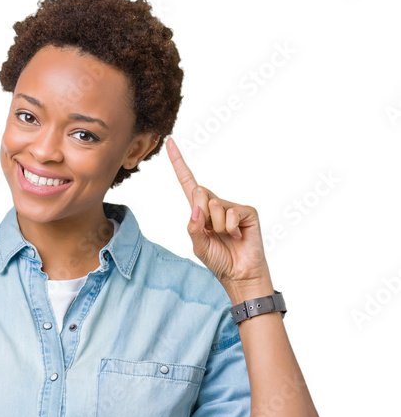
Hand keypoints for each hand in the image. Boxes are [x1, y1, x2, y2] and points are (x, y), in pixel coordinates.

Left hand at [166, 137, 270, 287]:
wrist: (239, 274)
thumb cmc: (218, 260)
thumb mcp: (198, 246)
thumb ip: (193, 227)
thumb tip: (196, 207)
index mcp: (200, 211)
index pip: (187, 182)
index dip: (178, 163)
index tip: (169, 143)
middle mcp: (215, 204)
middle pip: (199, 191)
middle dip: (201, 214)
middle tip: (212, 232)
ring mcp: (232, 207)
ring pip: (214, 205)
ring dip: (217, 226)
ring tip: (226, 237)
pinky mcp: (247, 211)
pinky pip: (231, 213)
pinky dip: (231, 228)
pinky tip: (237, 236)